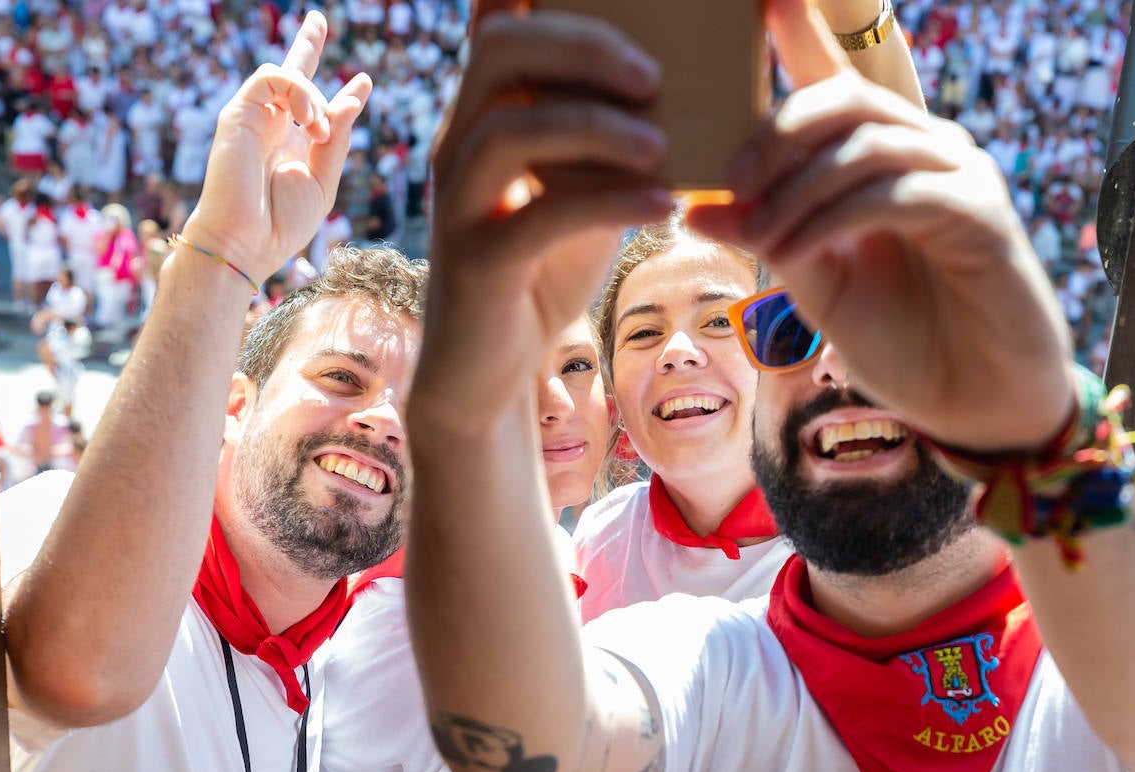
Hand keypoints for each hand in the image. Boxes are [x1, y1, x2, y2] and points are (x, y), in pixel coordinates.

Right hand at [182, 12, 371, 281]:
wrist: (246, 242)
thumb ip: (339, 138)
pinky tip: (310, 120)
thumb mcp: (324, 180)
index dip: (340, 92)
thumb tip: (356, 95)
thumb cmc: (282, 222)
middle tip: (318, 18)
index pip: (315, 107)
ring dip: (314, 98)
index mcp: (295, 145)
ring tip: (320, 130)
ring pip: (287, 75)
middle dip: (306, 45)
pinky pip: (270, 77)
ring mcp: (255, 117)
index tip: (364, 81)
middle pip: (290, 74)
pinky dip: (298, 91)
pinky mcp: (238, 112)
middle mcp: (274, 127)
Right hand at [416, 0, 671, 421]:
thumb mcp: (580, 197)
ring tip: (664, 149)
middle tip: (654, 78)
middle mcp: (457, 146)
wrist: (487, 372)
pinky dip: (609, 203)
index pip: (498, 28)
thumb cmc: (540, 275)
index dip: (544, 2)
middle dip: (583, 49)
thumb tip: (677, 104)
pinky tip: (664, 208)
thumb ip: (607, 148)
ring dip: (598, 129)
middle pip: (499, 52)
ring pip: (513, 130)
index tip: (628, 13)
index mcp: (481, 119)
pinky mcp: (478, 260)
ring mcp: (458, 202)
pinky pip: (540, 216)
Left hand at [687, 0, 1073, 451]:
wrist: (977, 406)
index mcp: (884, 158)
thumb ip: (769, 237)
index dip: (799, 34)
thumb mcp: (818, 287)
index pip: (835, 80)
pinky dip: (831, 219)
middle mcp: (925, 150)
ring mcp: (959, 174)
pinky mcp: (981, 213)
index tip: (759, 1)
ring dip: (795, 187)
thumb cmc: (904, 342)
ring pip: (864, 142)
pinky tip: (792, 252)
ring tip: (755, 235)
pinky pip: (893, 192)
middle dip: (774, 134)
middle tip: (727, 182)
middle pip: (843, 98)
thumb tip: (692, 205)